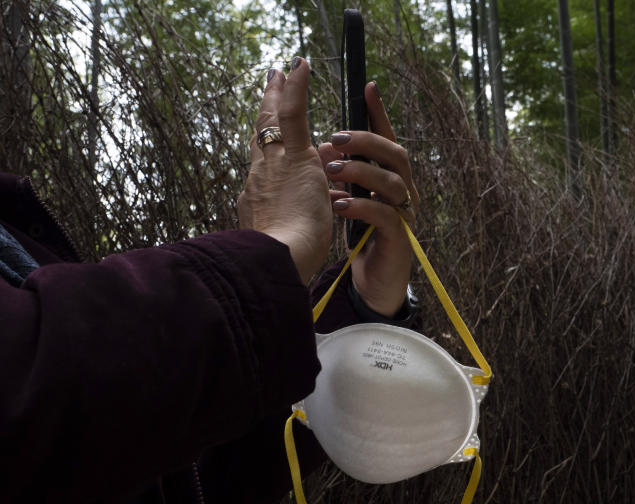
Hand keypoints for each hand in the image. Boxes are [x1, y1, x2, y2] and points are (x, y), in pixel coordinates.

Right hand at [237, 57, 331, 284]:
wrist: (280, 260)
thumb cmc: (288, 261)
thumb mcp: (296, 235)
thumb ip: (310, 214)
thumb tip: (328, 201)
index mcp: (261, 199)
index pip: (265, 167)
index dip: (265, 145)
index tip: (264, 130)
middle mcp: (260, 178)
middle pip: (262, 137)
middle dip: (266, 110)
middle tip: (270, 84)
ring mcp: (273, 165)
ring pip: (274, 123)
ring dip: (281, 94)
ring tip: (285, 70)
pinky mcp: (292, 158)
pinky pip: (293, 116)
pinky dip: (296, 89)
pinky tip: (300, 64)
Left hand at [317, 81, 419, 316]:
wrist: (372, 283)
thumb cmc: (360, 237)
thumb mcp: (346, 198)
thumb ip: (339, 175)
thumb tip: (320, 147)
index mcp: (389, 178)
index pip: (387, 139)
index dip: (379, 114)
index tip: (369, 86)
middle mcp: (402, 192)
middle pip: (396, 154)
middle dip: (366, 142)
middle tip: (334, 139)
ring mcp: (404, 215)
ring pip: (392, 182)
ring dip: (360, 172)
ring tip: (331, 171)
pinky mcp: (398, 239)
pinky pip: (385, 215)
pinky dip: (360, 206)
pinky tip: (338, 204)